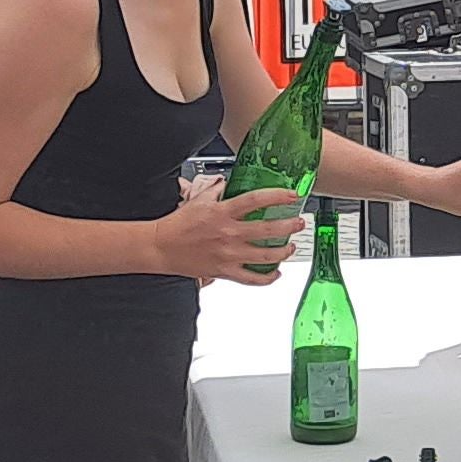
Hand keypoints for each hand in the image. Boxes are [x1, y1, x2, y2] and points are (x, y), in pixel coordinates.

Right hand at [156, 179, 306, 283]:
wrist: (162, 247)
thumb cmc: (178, 224)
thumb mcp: (199, 201)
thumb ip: (217, 191)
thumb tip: (228, 183)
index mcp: (223, 213)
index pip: (256, 200)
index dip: (277, 196)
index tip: (291, 195)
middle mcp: (229, 234)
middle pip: (267, 229)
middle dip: (288, 226)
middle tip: (298, 223)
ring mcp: (228, 254)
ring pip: (265, 255)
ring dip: (283, 252)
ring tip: (291, 247)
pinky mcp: (225, 271)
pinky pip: (251, 278)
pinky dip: (267, 278)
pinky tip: (275, 273)